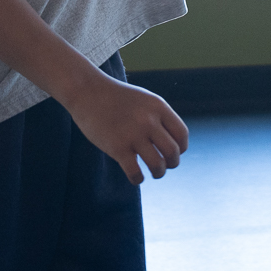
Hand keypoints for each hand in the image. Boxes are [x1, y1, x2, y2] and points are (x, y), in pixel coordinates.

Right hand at [62, 75, 189, 184]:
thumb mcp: (145, 100)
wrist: (88, 91)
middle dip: (172, 163)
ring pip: (158, 165)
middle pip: (173, 152)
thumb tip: (173, 143)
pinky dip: (138, 179)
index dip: (181, 148)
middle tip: (164, 165)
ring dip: (158, 173)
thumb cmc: (117, 98)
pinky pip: (135, 172)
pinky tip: (135, 176)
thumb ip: (159, 117)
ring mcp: (133, 134)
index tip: (172, 152)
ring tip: (153, 173)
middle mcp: (149, 120)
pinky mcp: (117, 147)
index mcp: (158, 107)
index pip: (182, 135)